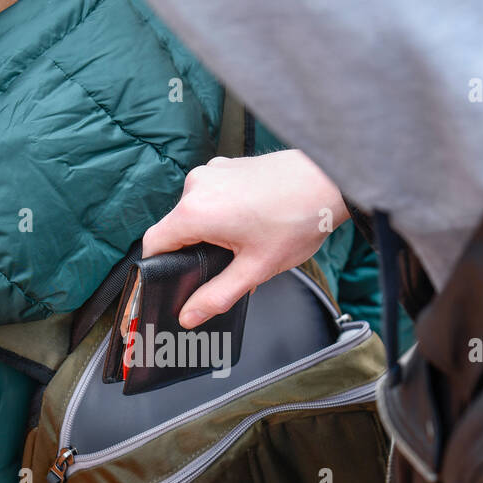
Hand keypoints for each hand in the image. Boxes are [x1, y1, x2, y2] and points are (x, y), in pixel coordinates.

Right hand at [144, 150, 347, 327]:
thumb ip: (217, 296)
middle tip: (228, 264)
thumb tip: (189, 316)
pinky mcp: (226, 165)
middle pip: (175, 228)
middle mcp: (197, 186)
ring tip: (247, 240)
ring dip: (211, 230)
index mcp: (195, 212)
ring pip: (195, 211)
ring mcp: (212, 172)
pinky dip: (223, 211)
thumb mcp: (255, 269)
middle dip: (194, 250)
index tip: (170, 280)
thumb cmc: (297, 220)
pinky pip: (211, 195)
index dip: (158, 267)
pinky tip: (252, 220)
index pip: (154, 244)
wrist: (328, 180)